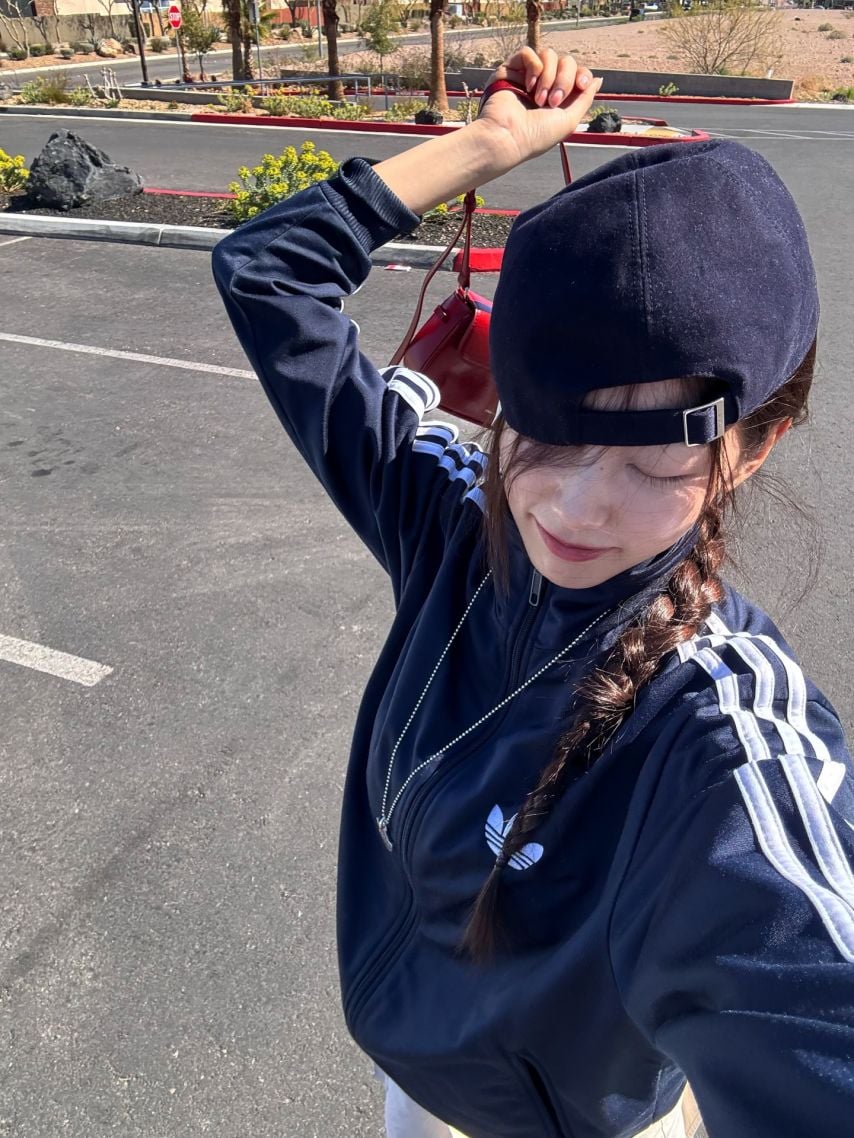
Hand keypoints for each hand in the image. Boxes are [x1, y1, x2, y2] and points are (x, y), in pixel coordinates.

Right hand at [478, 47, 602, 165]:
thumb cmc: (536, 137)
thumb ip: (585, 99)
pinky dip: (533, 66)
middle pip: (566, 61)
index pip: (577, 72)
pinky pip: (528, 52)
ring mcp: (528, 76)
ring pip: (548, 54)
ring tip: (538, 98)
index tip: (580, 85)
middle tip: (552, 102)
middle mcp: (544, 85)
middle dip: (564, 80)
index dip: (581, 75)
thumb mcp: (569, 120)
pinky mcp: (511, 69)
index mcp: (558, 98)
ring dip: (548, 76)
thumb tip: (598, 80)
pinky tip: (528, 86)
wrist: (507, 137)